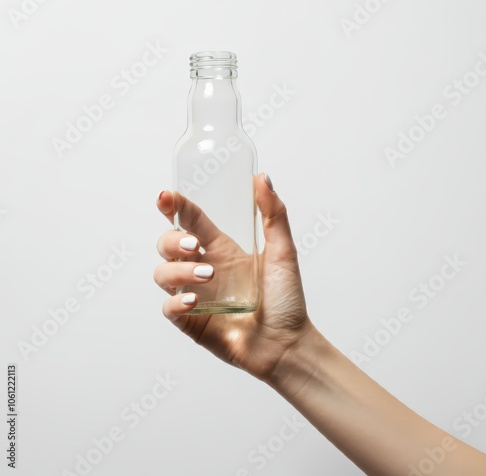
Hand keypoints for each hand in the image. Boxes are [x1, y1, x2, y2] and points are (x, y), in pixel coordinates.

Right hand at [153, 173, 313, 380]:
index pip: (190, 220)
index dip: (175, 206)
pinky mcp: (191, 320)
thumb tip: (262, 177)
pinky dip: (176, 300)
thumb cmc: (286, 298)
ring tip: (208, 276)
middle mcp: (203, 268)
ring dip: (179, 270)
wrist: (287, 342)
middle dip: (172, 239)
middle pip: (166, 244)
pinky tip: (194, 300)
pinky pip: (168, 307)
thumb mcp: (283, 251)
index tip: (166, 196)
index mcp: (221, 249)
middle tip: (195, 245)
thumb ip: (274, 214)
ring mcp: (195, 294)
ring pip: (163, 273)